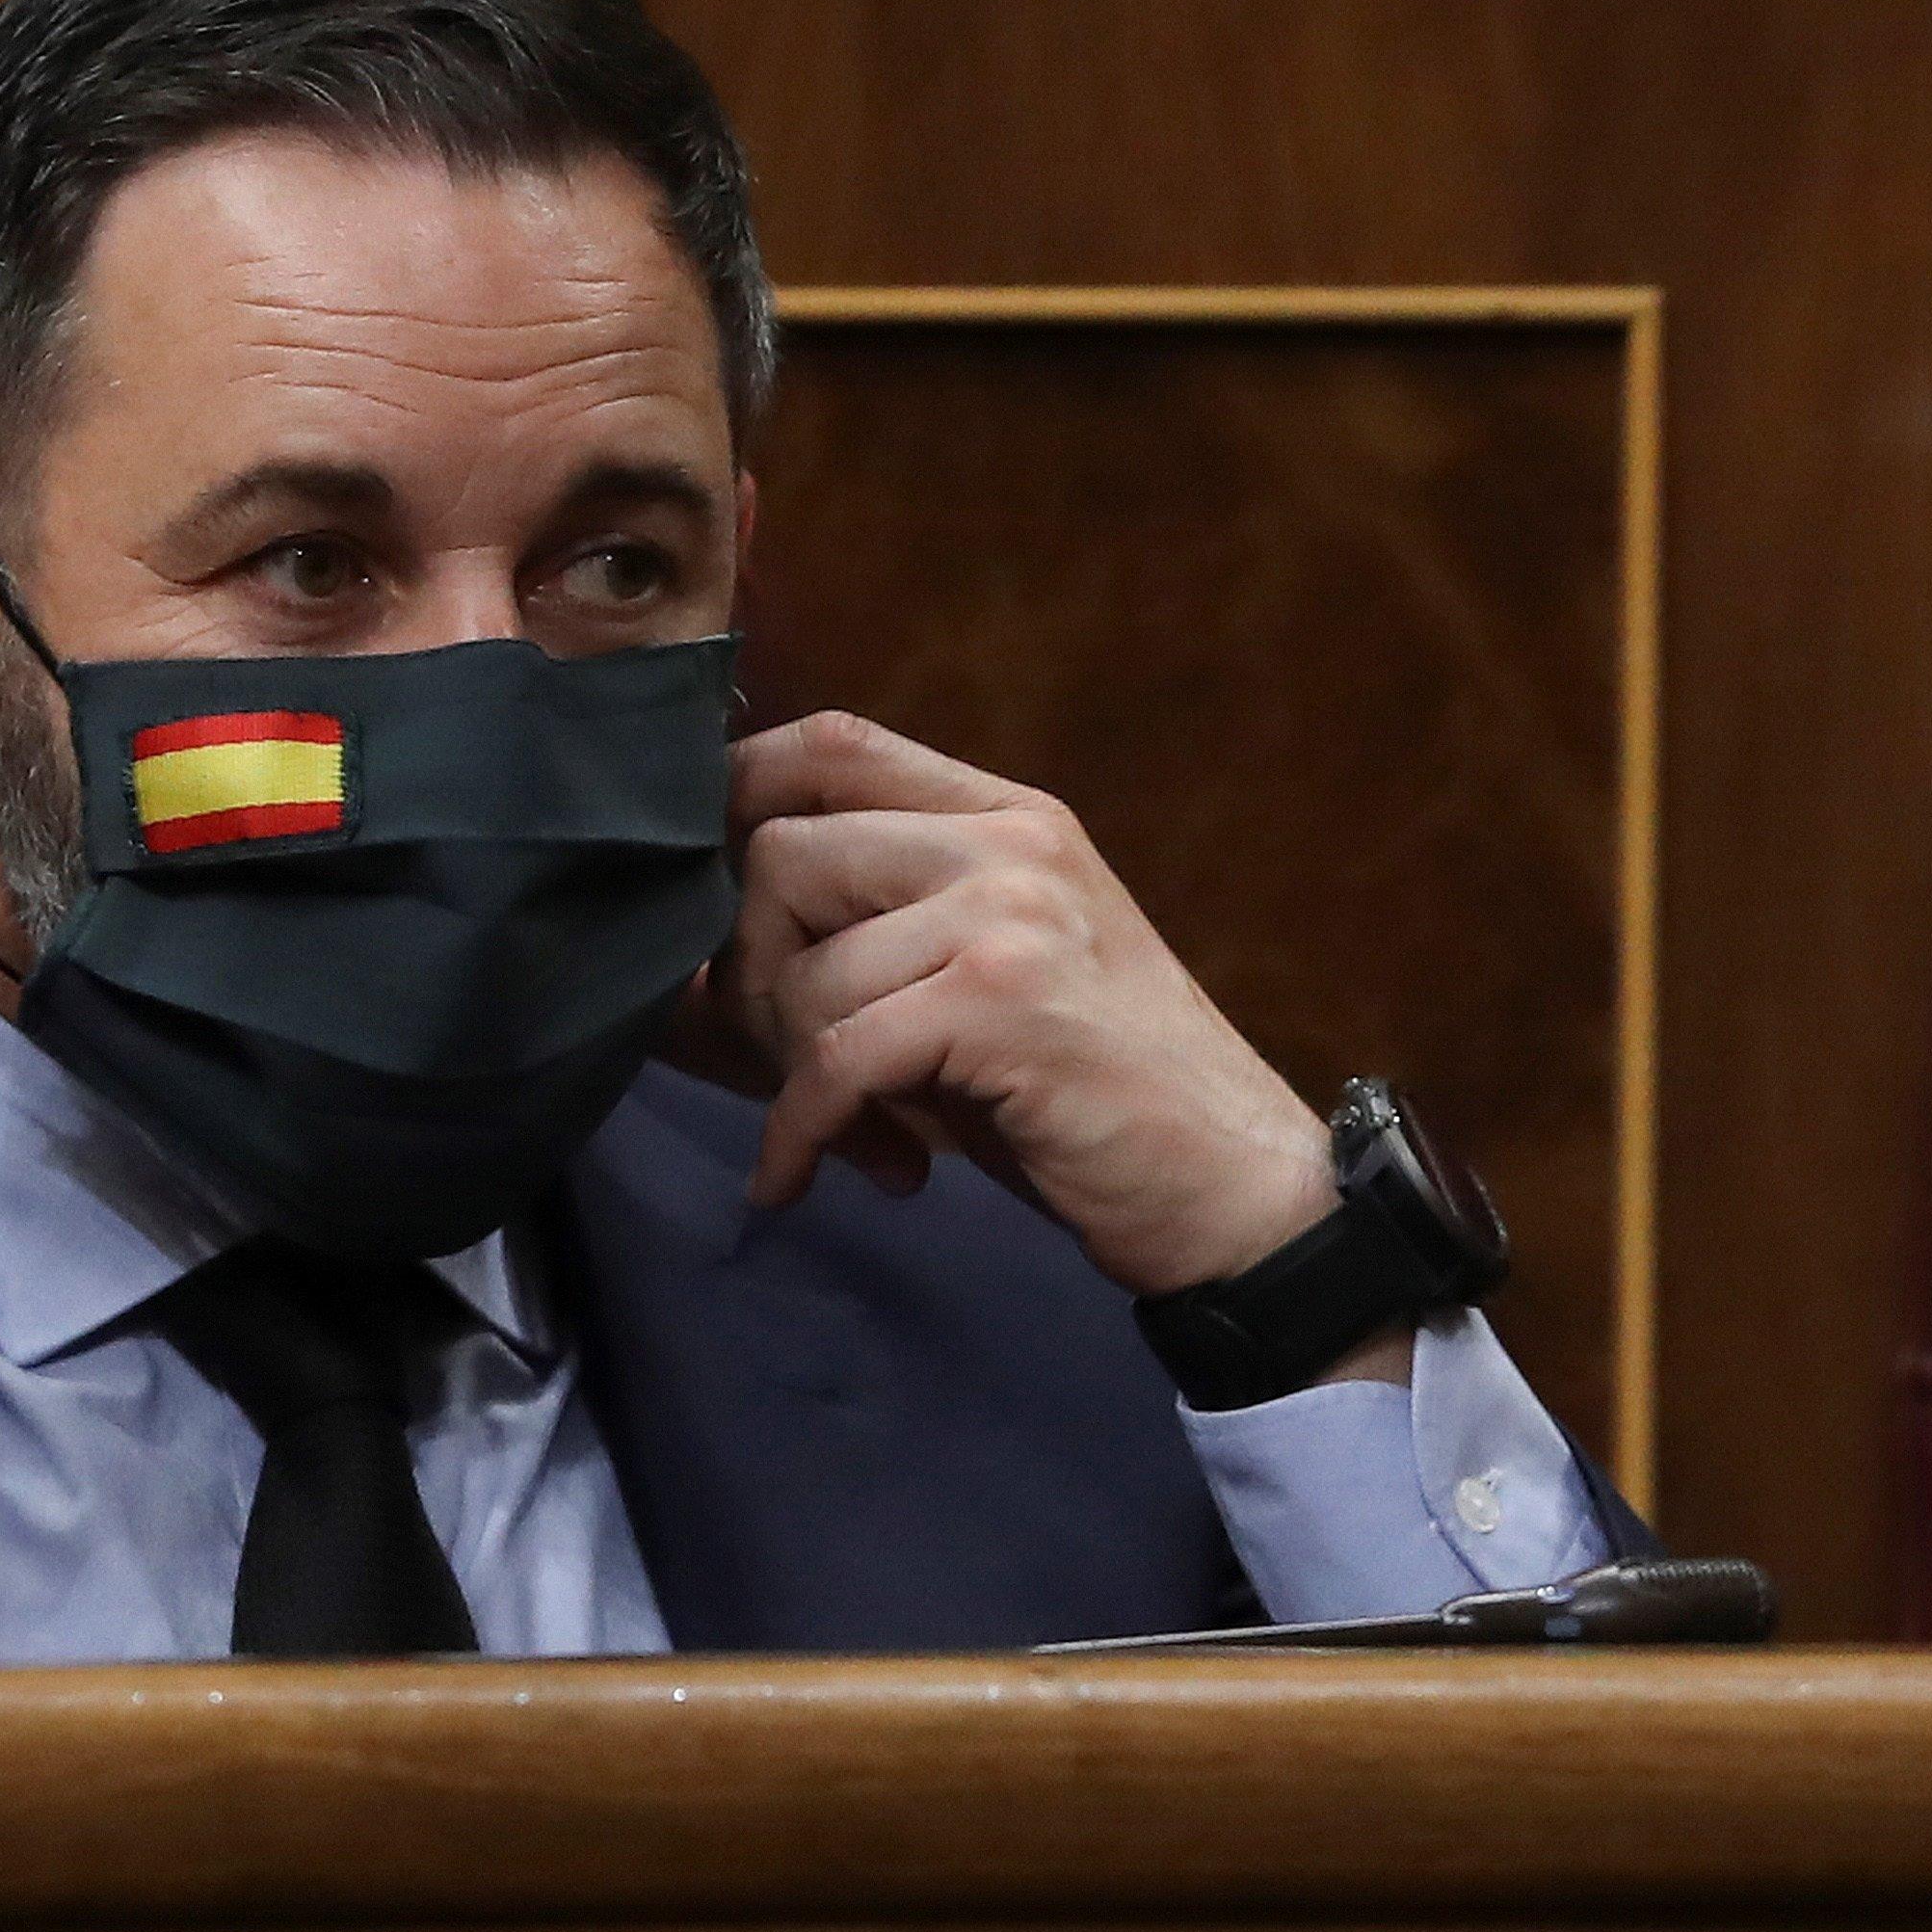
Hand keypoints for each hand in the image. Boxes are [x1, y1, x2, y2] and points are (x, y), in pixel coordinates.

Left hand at [682, 708, 1342, 1301]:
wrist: (1236, 1188)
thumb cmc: (1098, 1095)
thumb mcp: (993, 974)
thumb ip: (889, 923)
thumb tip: (708, 937)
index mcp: (1010, 817)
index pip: (834, 742)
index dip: (735, 793)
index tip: (694, 883)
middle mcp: (1010, 846)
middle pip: (783, 854)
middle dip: (747, 974)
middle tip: (785, 1061)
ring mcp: (1009, 918)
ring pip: (803, 973)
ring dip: (791, 1075)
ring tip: (851, 1133)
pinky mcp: (1001, 1006)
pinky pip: (834, 1061)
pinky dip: (800, 1134)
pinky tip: (800, 1178)